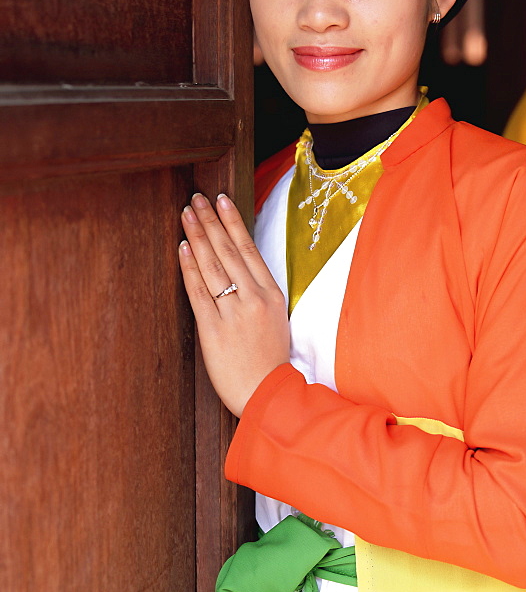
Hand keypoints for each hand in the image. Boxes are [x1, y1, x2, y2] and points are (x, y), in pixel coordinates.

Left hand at [179, 192, 289, 416]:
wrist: (266, 393)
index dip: (233, 222)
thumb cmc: (270, 358)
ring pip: (213, 266)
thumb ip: (259, 291)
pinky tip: (182, 248)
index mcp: (272, 294)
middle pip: (228, 251)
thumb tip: (239, 264)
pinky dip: (189, 268)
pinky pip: (199, 292)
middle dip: (211, 221)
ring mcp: (233, 313)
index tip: (222, 201)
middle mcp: (254, 298)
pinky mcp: (213, 330)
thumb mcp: (276, 318)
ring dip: (198, 236)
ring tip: (187, 214)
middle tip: (197, 199)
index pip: (249, 248)